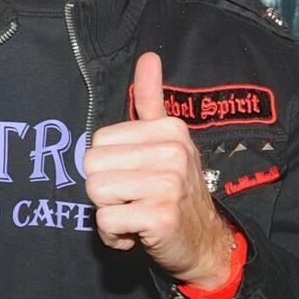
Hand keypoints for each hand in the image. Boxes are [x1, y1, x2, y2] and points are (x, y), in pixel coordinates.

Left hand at [83, 51, 236, 286]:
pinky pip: (106, 222)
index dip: (108, 166)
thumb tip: (149, 55)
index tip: (135, 178)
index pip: (99, 141)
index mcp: (171, 129)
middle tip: (133, 199)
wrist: (206, 243)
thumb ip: (151, 100)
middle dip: (104, 191)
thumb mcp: (169, 142)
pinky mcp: (160, 216)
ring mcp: (169, 184)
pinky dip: (115, 236)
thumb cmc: (177, 192)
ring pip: (96, 193)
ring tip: (135, 214)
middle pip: (92, 166)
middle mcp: (173, 152)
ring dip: (109, 213)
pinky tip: (137, 234)